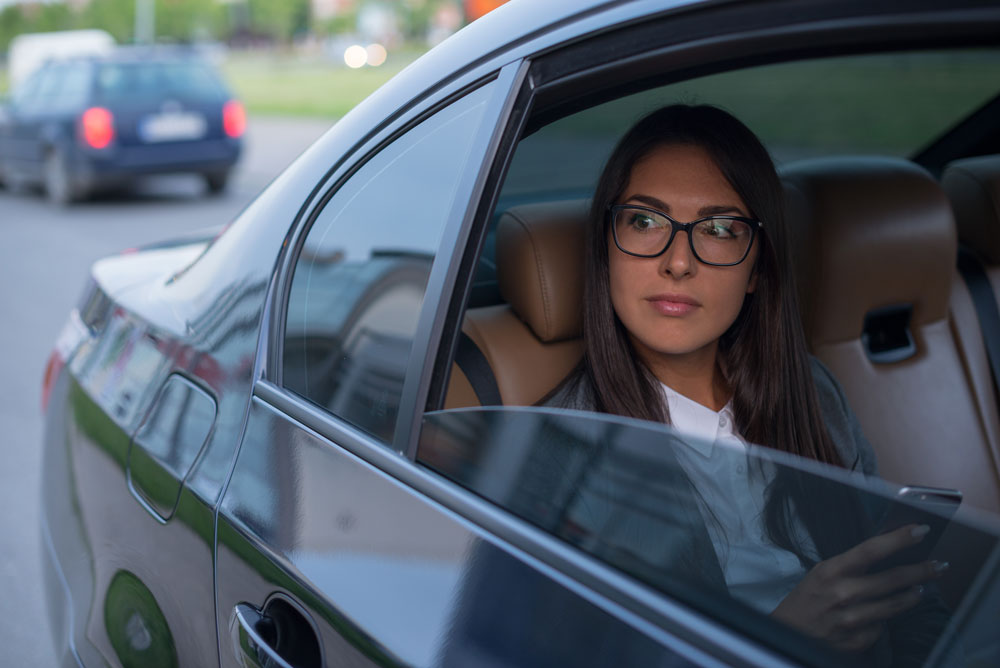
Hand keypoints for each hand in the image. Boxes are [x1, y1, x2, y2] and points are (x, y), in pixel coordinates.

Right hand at [770, 524, 946, 652]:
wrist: (787, 635)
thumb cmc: (804, 602)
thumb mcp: (820, 575)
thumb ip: (849, 567)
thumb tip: (884, 558)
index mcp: (831, 571)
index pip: (872, 550)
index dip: (899, 539)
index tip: (920, 530)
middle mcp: (844, 594)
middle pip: (894, 578)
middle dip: (922, 570)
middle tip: (939, 565)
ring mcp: (853, 619)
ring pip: (896, 605)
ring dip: (912, 595)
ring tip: (919, 589)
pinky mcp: (858, 640)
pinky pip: (882, 627)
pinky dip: (883, 620)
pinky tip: (878, 616)